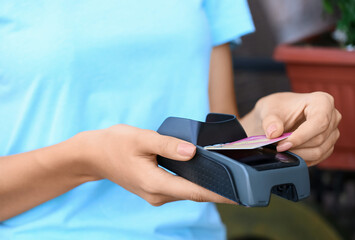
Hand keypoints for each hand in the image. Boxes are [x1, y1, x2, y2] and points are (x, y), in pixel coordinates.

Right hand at [78, 125, 234, 205]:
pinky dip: (195, 184)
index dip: (220, 194)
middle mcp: (157, 194)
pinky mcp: (154, 189)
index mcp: (155, 183)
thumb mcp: (141, 138)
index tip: (240, 195)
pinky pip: (180, 188)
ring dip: (208, 188)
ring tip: (229, 179)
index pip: (195, 192)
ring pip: (188, 192)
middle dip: (218, 191)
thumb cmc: (114, 144)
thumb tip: (193, 152)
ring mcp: (155, 194)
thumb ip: (168, 145)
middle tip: (242, 183)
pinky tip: (205, 175)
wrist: (93, 155)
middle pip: (195, 195)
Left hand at [241, 92, 340, 165]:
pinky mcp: (328, 145)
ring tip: (281, 150)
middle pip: (319, 139)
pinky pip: (318, 158)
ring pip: (319, 151)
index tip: (281, 145)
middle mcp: (332, 116)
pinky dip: (301, 159)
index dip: (300, 136)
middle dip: (296, 147)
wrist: (278, 115)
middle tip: (276, 148)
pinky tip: (288, 154)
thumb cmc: (277, 108)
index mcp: (322, 101)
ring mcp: (332, 132)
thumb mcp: (269, 109)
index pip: (319, 122)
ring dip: (297, 155)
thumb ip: (270, 121)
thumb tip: (273, 133)